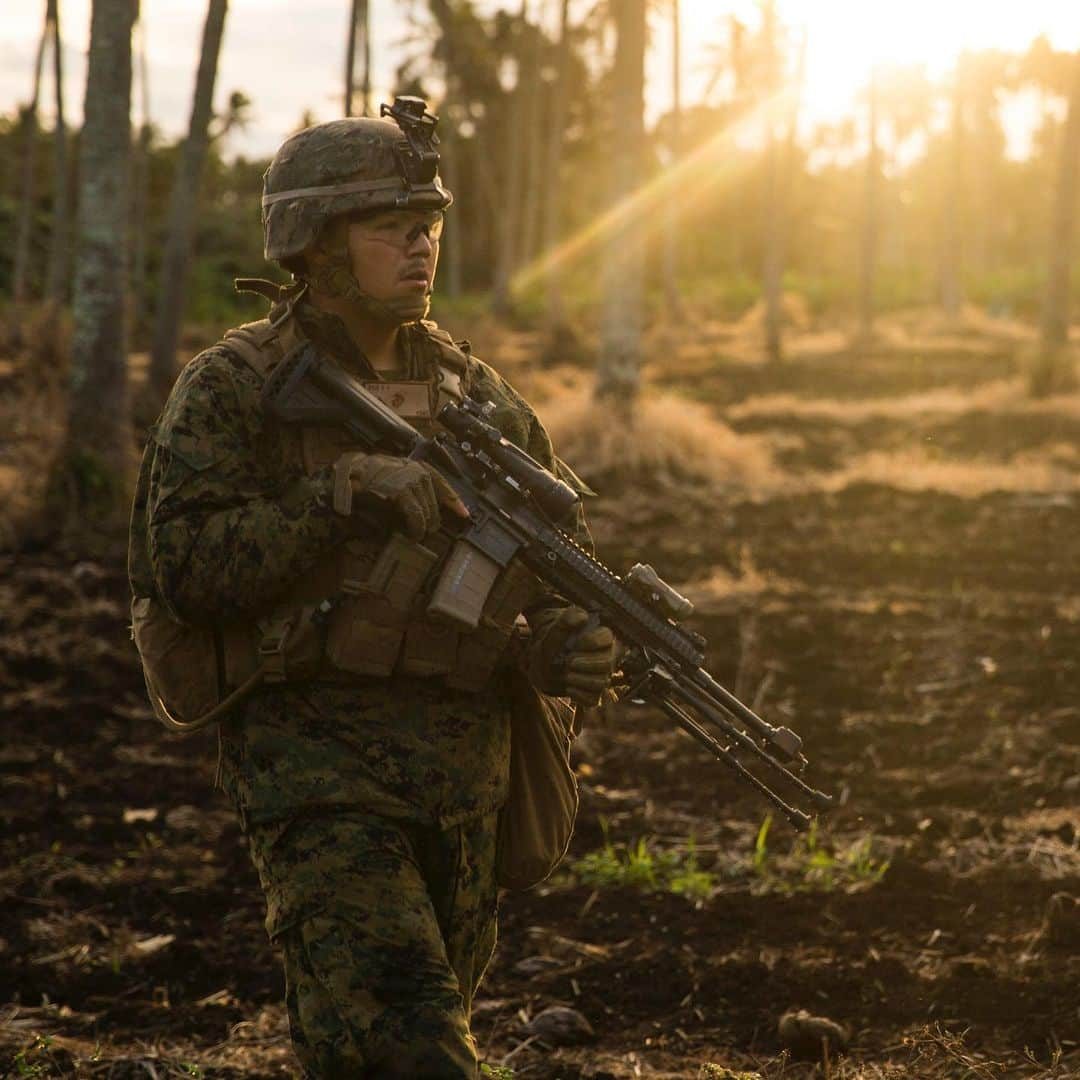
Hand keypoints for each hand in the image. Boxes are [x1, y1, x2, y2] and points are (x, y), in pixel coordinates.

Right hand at [332, 451, 468, 539]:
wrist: (348, 477)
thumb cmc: (369, 480)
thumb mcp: (396, 481)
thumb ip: (413, 493)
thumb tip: (429, 513)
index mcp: (418, 467)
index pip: (443, 485)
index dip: (454, 501)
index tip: (464, 514)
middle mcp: (418, 471)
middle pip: (436, 503)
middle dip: (432, 520)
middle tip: (425, 532)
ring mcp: (410, 480)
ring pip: (427, 511)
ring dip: (423, 527)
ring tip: (416, 535)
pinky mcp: (402, 492)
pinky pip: (416, 516)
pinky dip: (416, 528)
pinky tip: (413, 535)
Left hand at [527, 606, 616, 705]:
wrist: (544, 668)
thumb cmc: (554, 645)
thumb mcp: (555, 630)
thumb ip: (566, 619)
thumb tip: (583, 617)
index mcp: (600, 638)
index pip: (608, 637)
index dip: (593, 641)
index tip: (576, 643)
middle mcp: (606, 657)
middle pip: (607, 663)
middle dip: (585, 663)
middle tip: (568, 661)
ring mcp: (602, 677)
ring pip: (601, 682)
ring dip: (580, 679)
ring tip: (566, 674)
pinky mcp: (594, 694)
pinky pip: (593, 699)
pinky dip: (578, 695)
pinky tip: (568, 688)